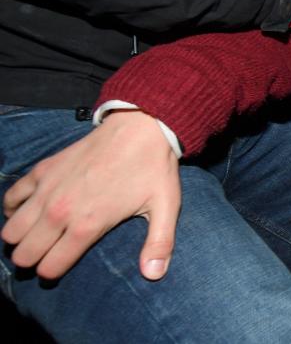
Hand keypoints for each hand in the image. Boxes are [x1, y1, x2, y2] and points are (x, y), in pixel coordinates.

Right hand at [1, 111, 179, 280]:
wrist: (140, 126)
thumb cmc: (153, 168)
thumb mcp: (164, 207)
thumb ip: (159, 244)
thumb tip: (153, 275)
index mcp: (87, 225)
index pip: (50, 268)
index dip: (53, 273)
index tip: (61, 268)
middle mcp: (59, 210)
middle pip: (24, 254)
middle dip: (32, 261)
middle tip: (47, 254)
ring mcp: (47, 189)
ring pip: (11, 230)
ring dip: (19, 238)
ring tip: (37, 237)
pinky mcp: (43, 170)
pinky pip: (11, 197)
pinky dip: (13, 208)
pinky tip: (28, 211)